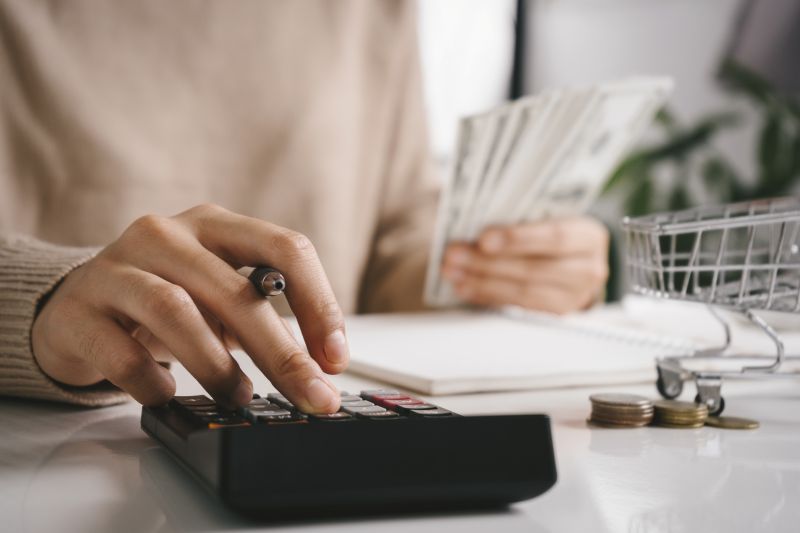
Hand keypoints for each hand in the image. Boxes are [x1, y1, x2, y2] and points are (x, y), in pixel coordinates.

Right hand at [32, 204, 347, 411]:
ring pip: (176, 312)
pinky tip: (167, 394)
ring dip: (217, 366)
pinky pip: (121, 352)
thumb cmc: (164, 301)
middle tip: (310, 396)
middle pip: (235, 291)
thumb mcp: (219, 296)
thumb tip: (318, 370)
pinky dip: (152, 381)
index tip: (335, 358)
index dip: (320, 304)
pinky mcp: (79, 311)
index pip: (285, 249)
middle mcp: (167, 235)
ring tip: (239, 396)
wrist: (75, 306)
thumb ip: (263, 319)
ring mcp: (117, 268)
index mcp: (216, 226)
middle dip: (282, 353)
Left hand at [441, 217, 608, 313]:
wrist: (575, 261)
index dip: (518, 239)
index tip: (483, 239)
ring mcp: (574, 297)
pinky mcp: (555, 315)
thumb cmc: (551, 231)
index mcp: (589, 236)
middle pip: (534, 268)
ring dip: (481, 282)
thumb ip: (522, 214)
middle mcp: (589, 269)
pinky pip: (517, 307)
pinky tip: (464, 287)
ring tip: (452, 272)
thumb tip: (472, 212)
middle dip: (487, 262)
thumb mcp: (548, 217)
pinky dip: (487, 296)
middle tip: (453, 255)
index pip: (554, 237)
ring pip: (523, 292)